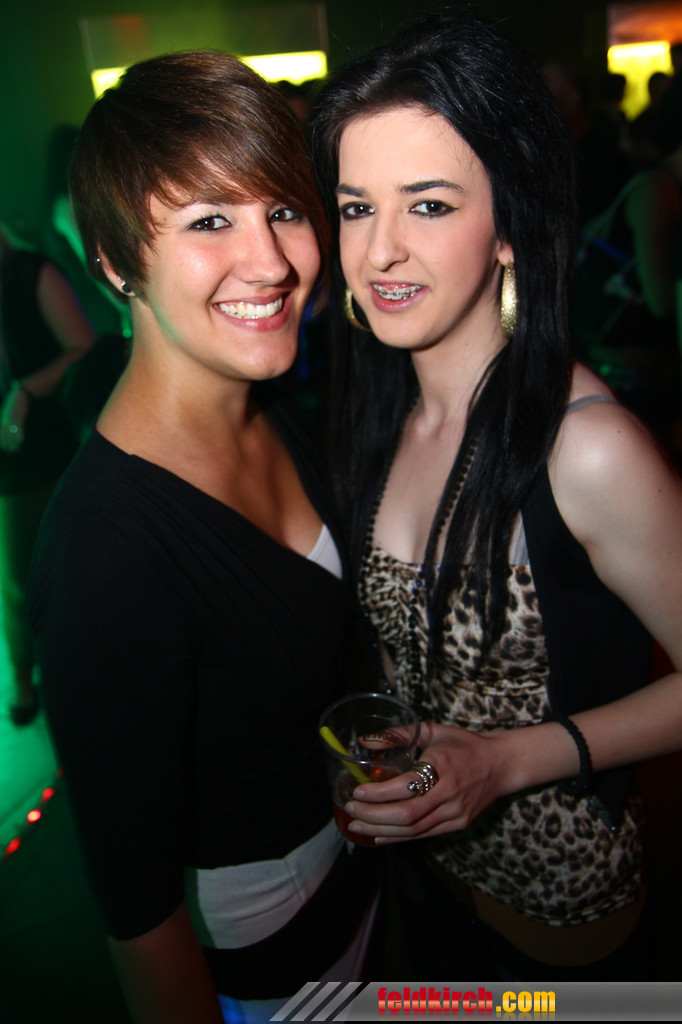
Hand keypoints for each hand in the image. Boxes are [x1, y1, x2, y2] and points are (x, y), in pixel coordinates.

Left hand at [0, 383, 29, 452]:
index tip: (5, 448)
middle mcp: (4, 419)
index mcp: (2, 418)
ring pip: (11, 432)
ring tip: (17, 448)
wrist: (21, 394)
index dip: (1, 440)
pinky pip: (18, 427)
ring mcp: (11, 417)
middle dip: (7, 443)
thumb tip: (8, 429)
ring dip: (13, 441)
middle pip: (4, 434)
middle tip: (11, 450)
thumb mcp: (7, 411)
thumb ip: (6, 420)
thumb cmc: (15, 403)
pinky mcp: (18, 416)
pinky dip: (19, 434)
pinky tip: (21, 440)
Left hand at [344, 721, 511, 842]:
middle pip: (405, 815)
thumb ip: (398, 734)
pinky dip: (398, 837)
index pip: (404, 787)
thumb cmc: (464, 744)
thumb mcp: (432, 731)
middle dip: (373, 815)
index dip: (377, 793)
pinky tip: (379, 834)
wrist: (502, 764)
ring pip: (412, 830)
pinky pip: (423, 835)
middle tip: (350, 809)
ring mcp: (455, 813)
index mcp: (441, 766)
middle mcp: (449, 793)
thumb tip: (365, 741)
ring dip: (380, 829)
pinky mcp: (458, 825)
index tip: (357, 790)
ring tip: (356, 824)